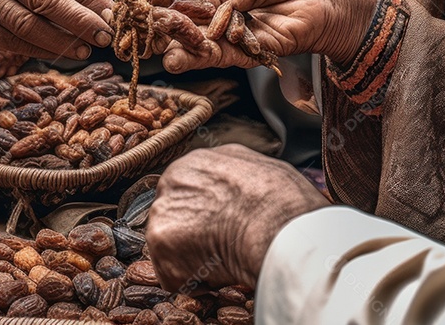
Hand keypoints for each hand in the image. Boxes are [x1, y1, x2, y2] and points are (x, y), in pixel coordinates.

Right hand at [146, 0, 377, 72]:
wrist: (325, 6)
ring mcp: (222, 30)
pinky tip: (175, 60)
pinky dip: (192, 58)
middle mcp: (212, 6)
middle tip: (146, 29)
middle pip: (176, 14)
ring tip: (156, 49)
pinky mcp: (237, 52)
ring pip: (189, 39)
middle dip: (158, 22)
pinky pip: (210, 56)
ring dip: (171, 44)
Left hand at [146, 145, 329, 289]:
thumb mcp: (268, 174)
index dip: (209, 218)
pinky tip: (218, 272)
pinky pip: (173, 275)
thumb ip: (242, 182)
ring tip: (227, 259)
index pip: (193, 193)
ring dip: (195, 261)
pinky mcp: (159, 241)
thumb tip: (250, 196)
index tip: (224, 229)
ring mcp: (163, 209)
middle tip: (224, 249)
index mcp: (200, 162)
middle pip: (177, 218)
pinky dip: (193, 283)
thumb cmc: (284, 206)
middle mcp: (174, 179)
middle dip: (195, 239)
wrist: (277, 227)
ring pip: (172, 247)